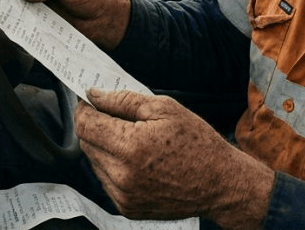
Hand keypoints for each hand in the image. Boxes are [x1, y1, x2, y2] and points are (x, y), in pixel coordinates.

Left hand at [75, 89, 273, 229]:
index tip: (91, 100)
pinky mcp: (126, 208)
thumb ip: (124, 100)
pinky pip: (106, 180)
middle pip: (86, 143)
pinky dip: (114, 167)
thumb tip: (95, 95)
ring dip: (105, 147)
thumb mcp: (165, 108)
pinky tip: (138, 160)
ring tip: (134, 140)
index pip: (85, 124)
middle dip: (96, 126)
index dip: (85, 108)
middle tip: (119, 117)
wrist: (219, 184)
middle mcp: (121, 175)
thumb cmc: (197, 143)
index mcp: (130, 146)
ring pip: (94, 162)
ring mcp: (123, 195)